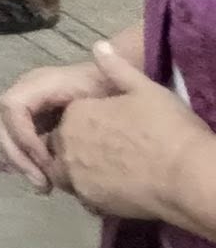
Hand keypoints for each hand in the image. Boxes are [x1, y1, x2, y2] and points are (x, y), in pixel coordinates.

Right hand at [0, 59, 111, 190]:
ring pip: (6, 135)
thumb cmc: (120, 90)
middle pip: (1, 122)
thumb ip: (114, 69)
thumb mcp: (120, 80)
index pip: (11, 106)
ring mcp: (29, 109)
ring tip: (44, 186)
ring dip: (20, 162)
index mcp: (43, 82)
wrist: (121, 94)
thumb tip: (100, 47)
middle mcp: (28, 93)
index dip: (22, 135)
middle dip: (16, 154)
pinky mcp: (34, 125)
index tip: (46, 162)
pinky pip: (19, 143)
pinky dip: (28, 163)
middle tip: (40, 182)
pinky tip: (48, 181)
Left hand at [50, 40, 211, 221]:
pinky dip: (92, 191)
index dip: (86, 124)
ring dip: (79, 170)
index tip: (110, 129)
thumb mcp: (146, 90)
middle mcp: (66, 144)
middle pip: (59, 145)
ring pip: (64, 172)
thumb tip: (99, 46)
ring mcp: (75, 175)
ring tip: (111, 170)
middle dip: (75, 147)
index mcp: (75, 114)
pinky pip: (81, 195)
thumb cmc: (169, 129)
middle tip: (111, 151)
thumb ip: (117, 68)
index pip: (66, 118)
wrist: (188, 177)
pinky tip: (115, 187)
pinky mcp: (89, 201)